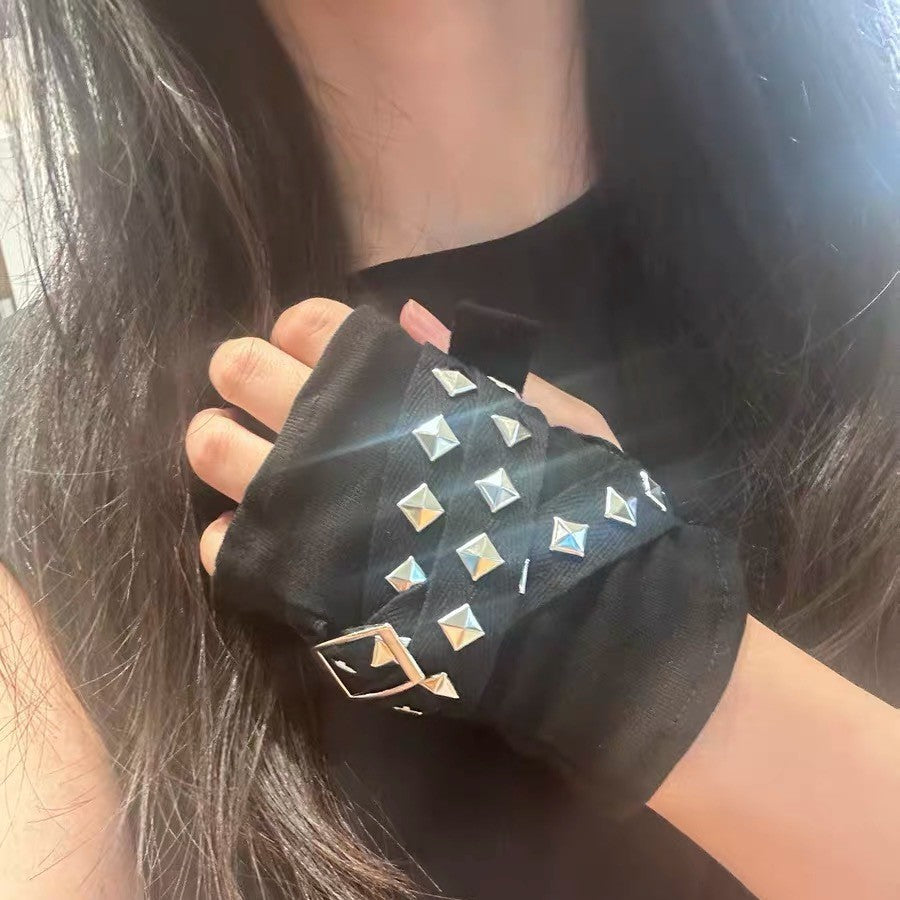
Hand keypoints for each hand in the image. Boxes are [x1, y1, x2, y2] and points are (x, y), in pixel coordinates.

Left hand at [186, 297, 617, 573]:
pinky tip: (255, 537)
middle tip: (254, 391)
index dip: (302, 332)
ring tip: (232, 452)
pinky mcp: (294, 580)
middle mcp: (331, 431)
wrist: (561, 613)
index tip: (310, 352)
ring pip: (214, 451)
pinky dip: (229, 536)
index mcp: (389, 379)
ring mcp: (304, 506)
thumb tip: (410, 317)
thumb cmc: (566, 501)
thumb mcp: (545, 410)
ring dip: (215, 442)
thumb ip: (476, 361)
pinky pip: (223, 546)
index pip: (309, 324)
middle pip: (242, 372)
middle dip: (240, 371)